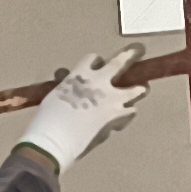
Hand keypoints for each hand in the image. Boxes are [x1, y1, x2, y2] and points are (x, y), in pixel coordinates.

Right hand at [18, 49, 150, 168]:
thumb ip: (67, 87)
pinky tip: (125, 116)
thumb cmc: (47, 119)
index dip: (95, 61)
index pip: (92, 59)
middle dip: (129, 56)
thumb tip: (67, 83)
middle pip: (119, 63)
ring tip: (142, 88)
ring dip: (138, 89)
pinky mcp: (117, 116)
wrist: (55, 140)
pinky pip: (130, 111)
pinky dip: (127, 113)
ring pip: (135, 89)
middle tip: (138, 51)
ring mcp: (111, 99)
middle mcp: (99, 82)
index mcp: (80, 74)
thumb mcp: (54, 97)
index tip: (98, 63)